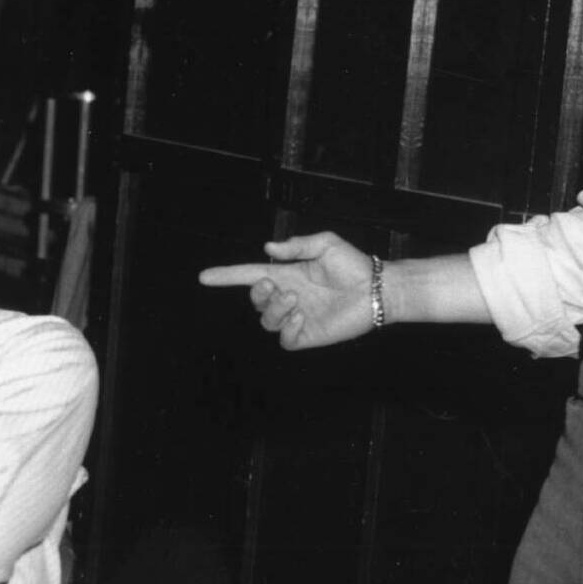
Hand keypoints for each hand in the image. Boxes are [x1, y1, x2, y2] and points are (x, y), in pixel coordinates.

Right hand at [197, 233, 377, 349]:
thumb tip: (267, 248)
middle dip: (256, 293)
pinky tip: (302, 315)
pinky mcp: (309, 335)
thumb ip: (296, 246)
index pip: (250, 276)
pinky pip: (285, 339)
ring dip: (274, 309)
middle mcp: (289, 297)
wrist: (378, 289)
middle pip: (255, 301)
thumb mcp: (325, 244)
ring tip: (295, 298)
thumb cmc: (355, 265)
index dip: (226, 276)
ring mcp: (298, 318)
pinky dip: (287, 328)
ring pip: (266, 321)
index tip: (204, 276)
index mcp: (288, 275)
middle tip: (272, 284)